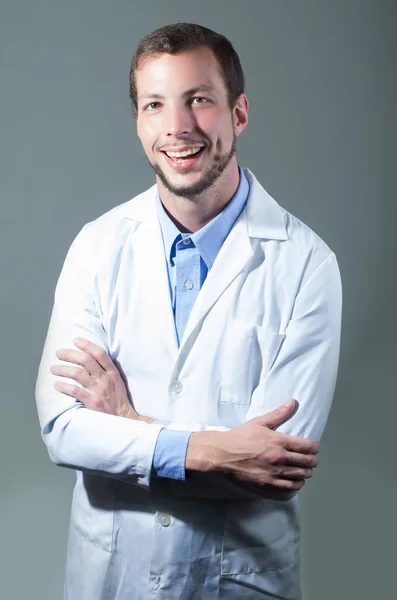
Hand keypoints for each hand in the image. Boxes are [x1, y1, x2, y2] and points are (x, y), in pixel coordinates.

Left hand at [50, 338, 152, 421]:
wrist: (123, 419)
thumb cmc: (118, 399)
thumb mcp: (117, 381)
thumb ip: (107, 370)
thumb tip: (89, 358)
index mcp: (113, 372)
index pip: (100, 353)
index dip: (87, 345)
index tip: (76, 340)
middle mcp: (105, 379)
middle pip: (85, 361)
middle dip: (70, 354)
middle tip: (59, 353)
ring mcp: (99, 390)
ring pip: (77, 373)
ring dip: (62, 369)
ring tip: (53, 369)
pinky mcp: (92, 402)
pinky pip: (74, 391)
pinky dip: (64, 386)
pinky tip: (57, 385)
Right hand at [186, 399, 318, 490]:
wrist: (224, 454)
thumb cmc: (240, 437)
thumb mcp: (260, 422)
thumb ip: (279, 413)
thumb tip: (293, 402)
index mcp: (279, 441)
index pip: (308, 446)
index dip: (315, 448)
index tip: (315, 448)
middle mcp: (279, 457)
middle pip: (307, 462)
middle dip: (313, 460)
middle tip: (313, 459)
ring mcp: (274, 471)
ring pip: (301, 475)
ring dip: (307, 472)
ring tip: (306, 469)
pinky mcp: (268, 482)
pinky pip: (290, 486)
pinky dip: (297, 484)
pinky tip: (298, 481)